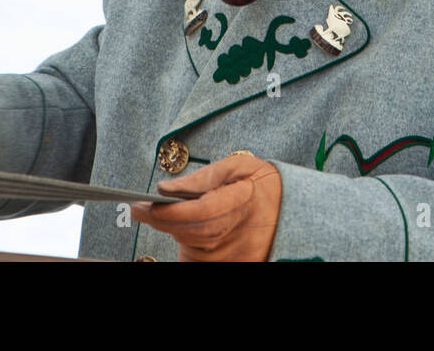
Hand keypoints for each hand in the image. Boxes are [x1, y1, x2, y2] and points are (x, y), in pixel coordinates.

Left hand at [130, 152, 280, 260]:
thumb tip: (166, 188)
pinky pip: (199, 261)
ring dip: (176, 233)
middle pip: (190, 234)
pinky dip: (188, 246)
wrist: (293, 210)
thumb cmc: (261, 184)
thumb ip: (203, 177)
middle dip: (161, 221)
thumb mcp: (237, 167)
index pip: (199, 213)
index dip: (168, 211)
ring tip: (168, 215)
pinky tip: (186, 231)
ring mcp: (237, 257)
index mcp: (242, 203)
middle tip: (140, 209)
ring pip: (191, 250)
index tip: (141, 204)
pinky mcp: (235, 267)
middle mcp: (240, 236)